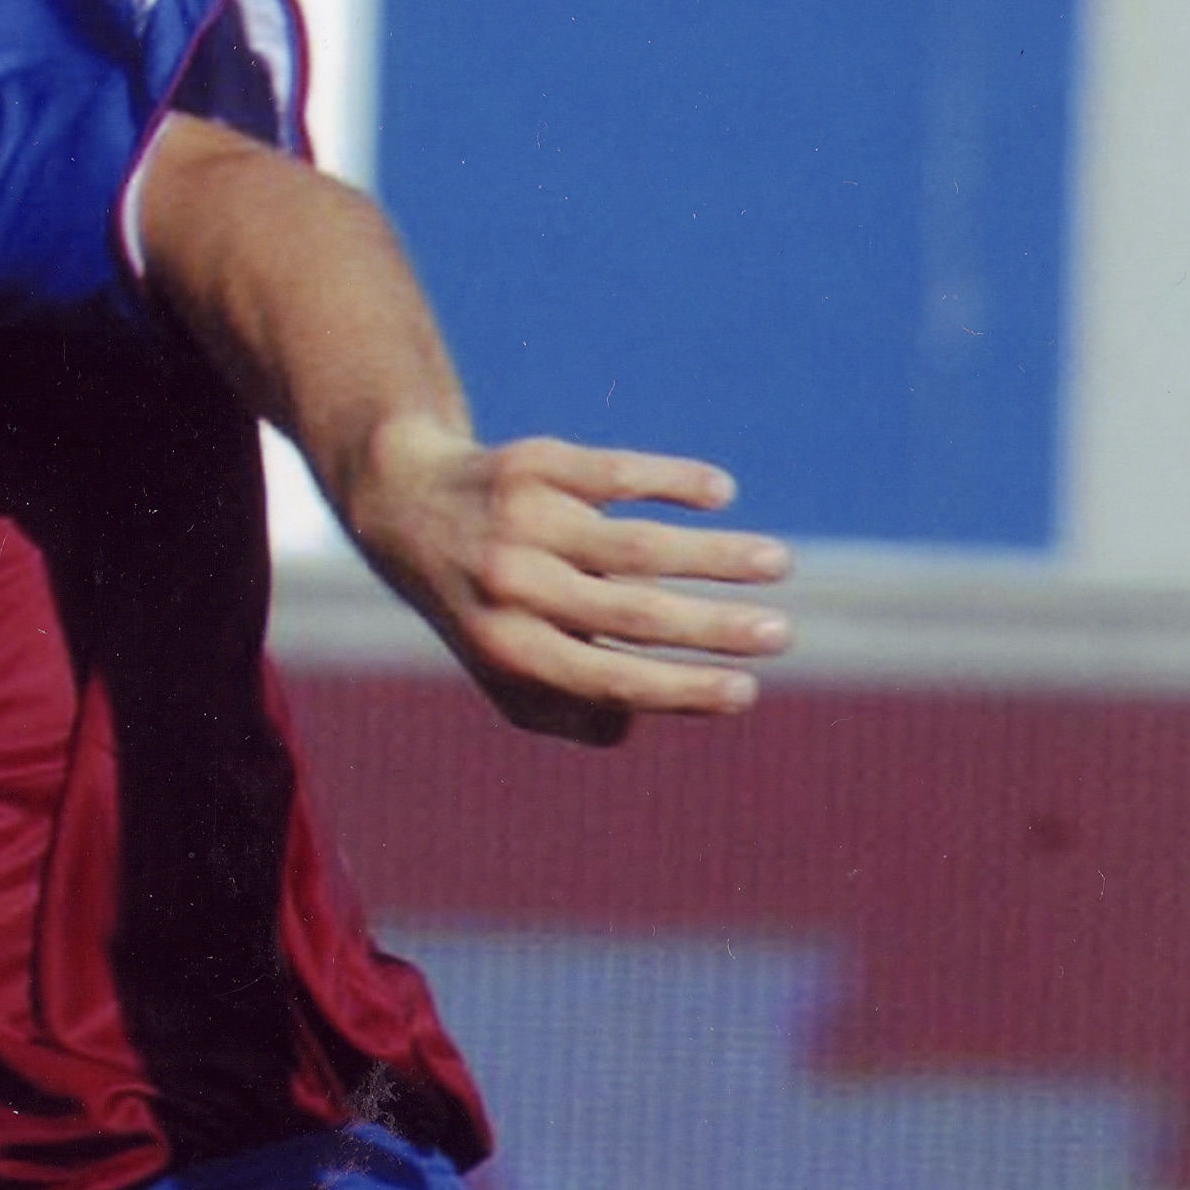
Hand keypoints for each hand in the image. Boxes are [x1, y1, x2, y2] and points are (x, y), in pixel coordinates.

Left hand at [341, 419, 787, 744]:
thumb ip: (563, 707)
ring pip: (638, 545)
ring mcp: (524, 523)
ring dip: (717, 556)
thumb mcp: (500, 666)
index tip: (746, 692)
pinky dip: (674, 481)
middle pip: (633, 614)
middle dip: (715, 628)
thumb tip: (637, 723)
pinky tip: (720, 494)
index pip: (606, 677)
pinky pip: (618, 473)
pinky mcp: (539, 465)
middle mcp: (511, 586)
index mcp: (505, 645)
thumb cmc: (480, 602)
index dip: (679, 690)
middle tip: (782, 634)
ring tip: (777, 563)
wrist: (407, 506)